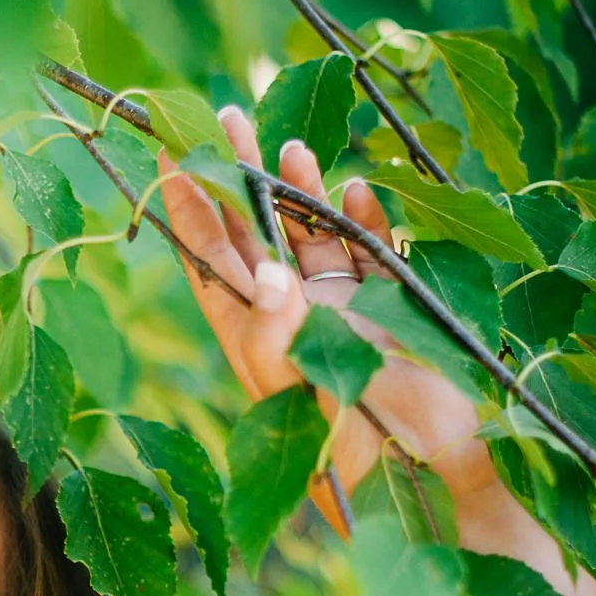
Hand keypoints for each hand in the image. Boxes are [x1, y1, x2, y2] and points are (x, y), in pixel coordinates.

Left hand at [159, 107, 495, 513]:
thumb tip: (263, 269)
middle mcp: (289, 314)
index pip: (207, 257)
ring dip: (300, 189)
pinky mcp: (389, 306)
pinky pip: (370, 248)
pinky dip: (363, 218)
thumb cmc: (348, 451)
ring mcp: (339, 307)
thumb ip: (277, 333)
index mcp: (251, 335)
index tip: (166, 148)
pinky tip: (355, 189)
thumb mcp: (299, 395)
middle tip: (220, 115)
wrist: (428, 481)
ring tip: (290, 144)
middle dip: (236, 174)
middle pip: (253, 231)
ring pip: (310, 231)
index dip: (185, 204)